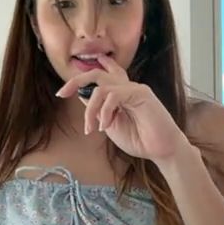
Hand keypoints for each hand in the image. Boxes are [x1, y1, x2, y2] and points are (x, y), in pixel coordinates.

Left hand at [55, 54, 188, 163]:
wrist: (161, 150)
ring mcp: (134, 88)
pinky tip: (105, 126)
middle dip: (76, 81)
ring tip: (91, 128)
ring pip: (101, 88)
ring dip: (91, 110)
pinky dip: (105, 111)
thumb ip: (98, 110)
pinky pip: (113, 95)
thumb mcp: (110, 125)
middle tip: (62, 94)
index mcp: (120, 94)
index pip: (103, 75)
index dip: (83, 77)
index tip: (64, 90)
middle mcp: (127, 87)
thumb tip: (81, 96)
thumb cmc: (139, 140)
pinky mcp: (141, 93)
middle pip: (97, 74)